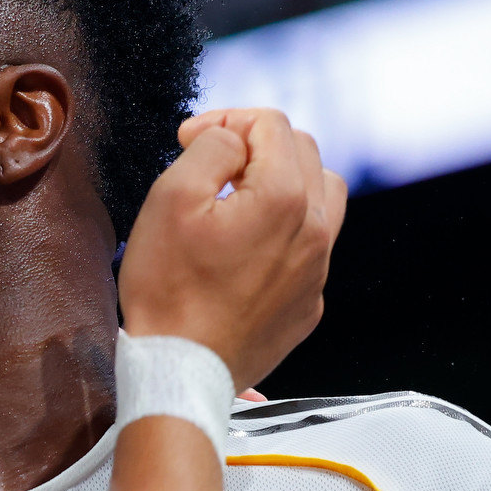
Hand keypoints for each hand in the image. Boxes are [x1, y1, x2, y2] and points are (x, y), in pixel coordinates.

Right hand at [116, 109, 345, 390]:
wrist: (180, 370)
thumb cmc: (167, 289)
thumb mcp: (171, 197)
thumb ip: (212, 148)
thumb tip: (231, 138)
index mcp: (284, 198)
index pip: (270, 124)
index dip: (225, 120)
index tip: (189, 142)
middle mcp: (315, 231)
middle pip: (303, 150)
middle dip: (256, 144)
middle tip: (211, 165)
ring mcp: (317, 271)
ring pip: (322, 195)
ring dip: (284, 181)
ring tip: (241, 198)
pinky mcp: (309, 303)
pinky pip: (311, 247)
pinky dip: (285, 230)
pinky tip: (245, 249)